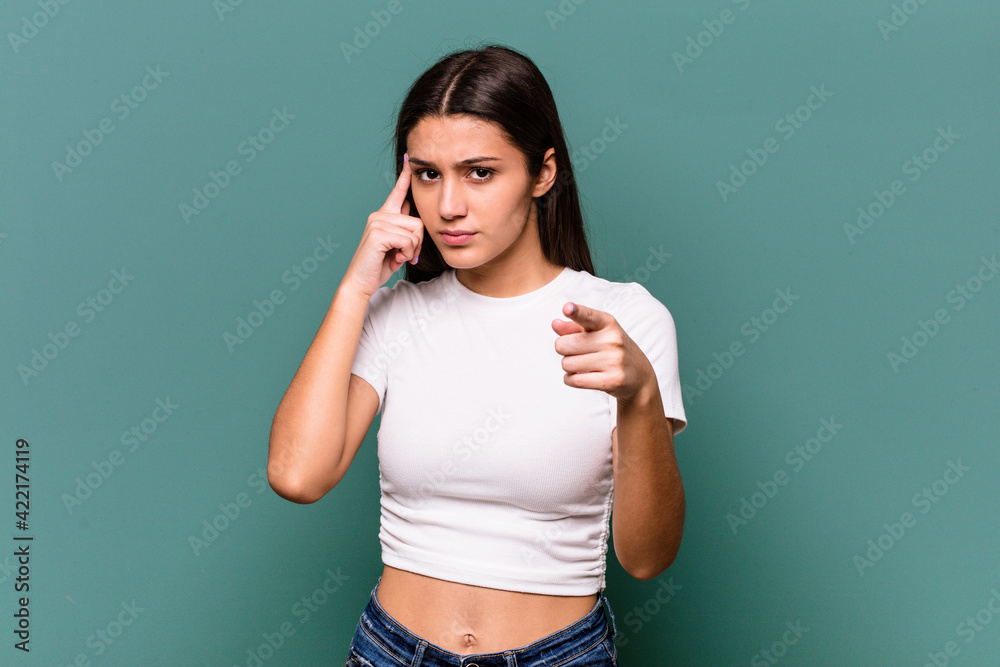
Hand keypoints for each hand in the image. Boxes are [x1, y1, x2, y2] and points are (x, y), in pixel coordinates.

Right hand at [342, 153, 423, 296]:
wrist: (361, 281)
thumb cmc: (379, 265)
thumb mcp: (396, 245)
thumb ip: (404, 230)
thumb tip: (417, 220)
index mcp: (384, 215)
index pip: (397, 192)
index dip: (405, 176)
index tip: (409, 158)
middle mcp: (379, 215)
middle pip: (418, 221)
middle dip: (417, 243)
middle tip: (404, 255)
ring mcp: (377, 222)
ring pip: (415, 232)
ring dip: (411, 250)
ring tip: (396, 257)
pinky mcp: (378, 233)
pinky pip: (408, 240)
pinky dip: (406, 254)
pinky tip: (394, 259)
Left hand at [552, 302, 655, 402]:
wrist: (640, 376)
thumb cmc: (612, 350)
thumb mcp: (597, 333)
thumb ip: (574, 327)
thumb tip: (555, 324)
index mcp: (608, 323)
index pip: (588, 316)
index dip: (576, 312)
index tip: (567, 308)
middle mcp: (612, 340)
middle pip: (563, 345)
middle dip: (564, 350)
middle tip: (578, 352)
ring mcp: (613, 361)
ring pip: (566, 364)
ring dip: (569, 366)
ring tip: (584, 364)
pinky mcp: (612, 381)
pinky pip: (573, 380)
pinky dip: (570, 379)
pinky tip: (582, 376)